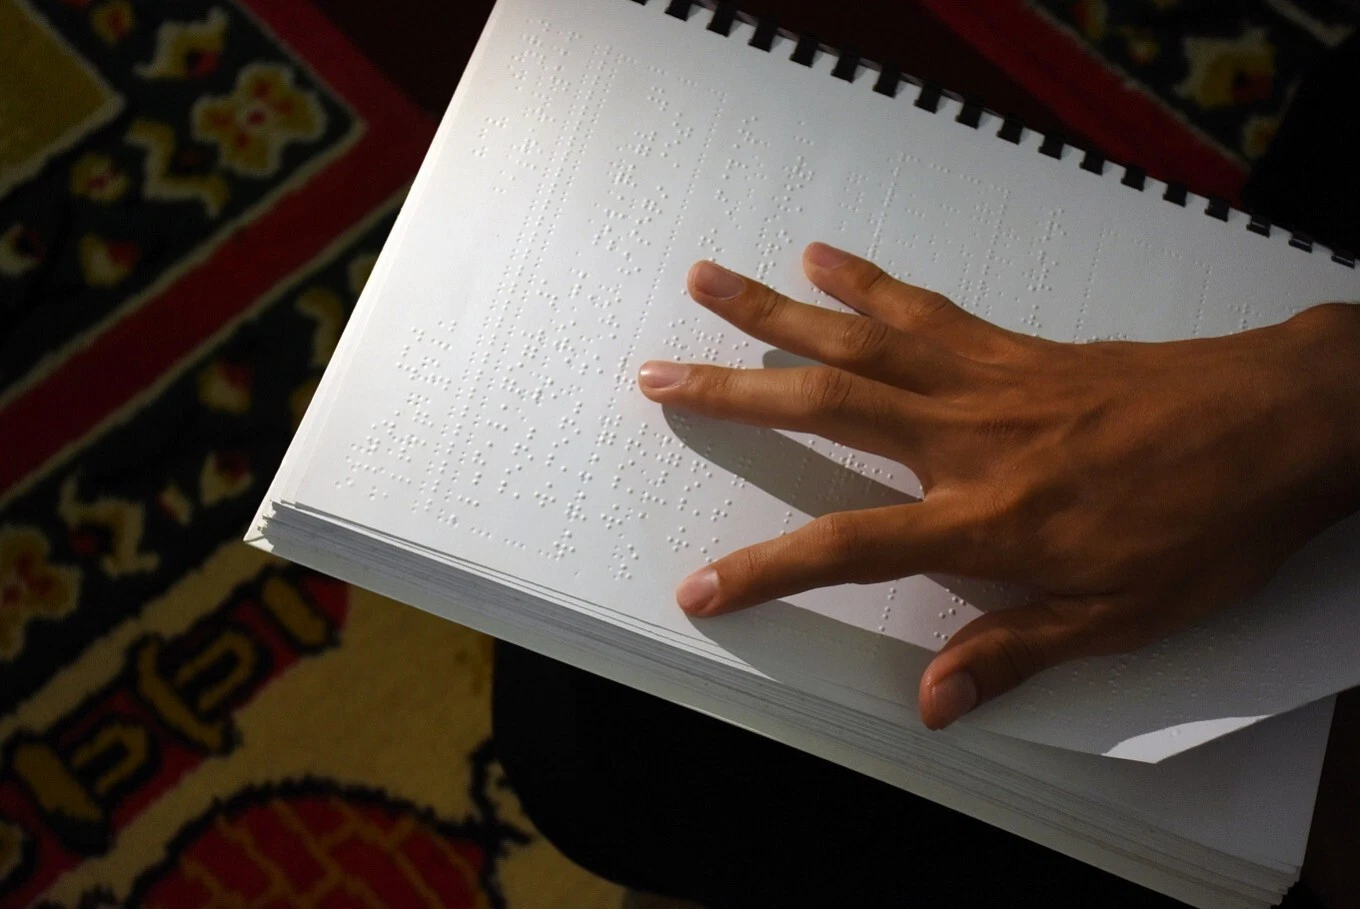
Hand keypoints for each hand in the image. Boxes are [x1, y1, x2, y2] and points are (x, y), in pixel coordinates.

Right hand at [637, 242, 1359, 728]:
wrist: (1281, 425)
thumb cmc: (1204, 527)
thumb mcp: (1120, 619)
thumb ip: (1015, 649)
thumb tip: (929, 700)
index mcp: (983, 518)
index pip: (846, 548)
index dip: (765, 573)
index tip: (698, 588)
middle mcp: (963, 438)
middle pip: (824, 405)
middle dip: (732, 390)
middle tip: (656, 372)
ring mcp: (984, 380)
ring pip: (858, 338)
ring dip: (773, 311)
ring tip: (707, 279)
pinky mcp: (1012, 348)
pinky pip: (924, 307)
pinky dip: (866, 280)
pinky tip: (824, 260)